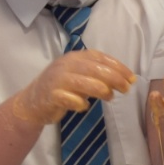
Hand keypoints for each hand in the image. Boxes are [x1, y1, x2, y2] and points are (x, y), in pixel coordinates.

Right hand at [14, 50, 134, 126]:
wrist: (32, 102)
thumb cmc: (62, 88)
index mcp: (74, 57)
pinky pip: (71, 99)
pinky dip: (81, 104)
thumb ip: (98, 76)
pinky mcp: (51, 95)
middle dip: (115, 78)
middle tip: (126, 89)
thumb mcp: (80, 76)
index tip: (131, 78)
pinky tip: (84, 106)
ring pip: (85, 83)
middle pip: (95, 69)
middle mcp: (66, 65)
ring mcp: (57, 79)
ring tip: (110, 97)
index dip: (118, 67)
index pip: (100, 57)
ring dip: (102, 90)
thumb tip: (124, 81)